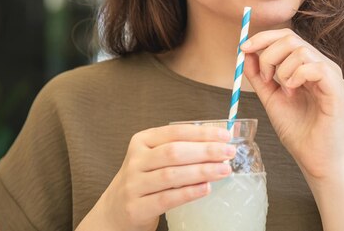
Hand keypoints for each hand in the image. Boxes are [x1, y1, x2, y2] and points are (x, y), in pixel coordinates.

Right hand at [83, 125, 234, 230]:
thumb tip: (217, 143)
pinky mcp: (136, 207)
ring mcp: (134, 184)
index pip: (175, 132)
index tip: (225, 136)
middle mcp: (136, 160)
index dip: (202, 133)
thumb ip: (179, 149)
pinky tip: (206, 188)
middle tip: (229, 153)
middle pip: (174, 152)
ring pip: (171, 175)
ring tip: (224, 170)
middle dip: (205, 151)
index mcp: (142, 141)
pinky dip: (188, 193)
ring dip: (201, 172)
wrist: (115, 210)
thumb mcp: (154, 158)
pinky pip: (166, 199)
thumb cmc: (144, 179)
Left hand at [241, 29, 343, 179]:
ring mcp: (332, 76)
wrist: (315, 160)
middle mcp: (322, 66)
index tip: (243, 48)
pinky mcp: (337, 89)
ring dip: (282, 70)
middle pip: (291, 38)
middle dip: (268, 54)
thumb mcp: (271, 98)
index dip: (263, 38)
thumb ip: (259, 76)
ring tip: (284, 91)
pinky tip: (293, 92)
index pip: (286, 37)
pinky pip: (316, 68)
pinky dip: (296, 76)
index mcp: (308, 65)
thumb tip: (245, 52)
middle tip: (265, 78)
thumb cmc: (298, 131)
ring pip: (301, 51)